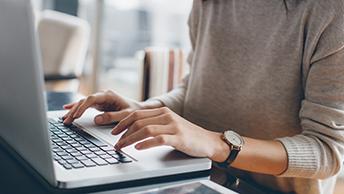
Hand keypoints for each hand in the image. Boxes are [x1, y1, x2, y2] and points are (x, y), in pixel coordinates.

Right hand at [62, 90, 140, 124]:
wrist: (139, 109)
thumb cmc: (134, 111)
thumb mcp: (125, 115)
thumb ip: (112, 117)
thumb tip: (96, 119)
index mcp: (109, 95)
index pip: (92, 99)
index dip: (83, 107)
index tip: (76, 115)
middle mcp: (103, 95)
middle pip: (84, 101)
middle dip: (74, 110)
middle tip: (67, 120)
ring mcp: (100, 99)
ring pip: (83, 103)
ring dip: (73, 110)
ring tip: (65, 119)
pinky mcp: (99, 104)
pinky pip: (85, 105)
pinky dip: (76, 107)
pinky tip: (67, 109)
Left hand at [113, 107, 229, 161]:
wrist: (207, 141)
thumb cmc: (187, 135)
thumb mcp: (169, 124)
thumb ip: (155, 123)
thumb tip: (133, 130)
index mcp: (163, 111)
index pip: (137, 114)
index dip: (122, 122)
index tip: (114, 131)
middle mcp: (167, 116)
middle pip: (138, 121)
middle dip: (123, 132)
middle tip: (116, 143)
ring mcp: (173, 126)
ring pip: (146, 129)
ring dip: (130, 139)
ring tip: (122, 146)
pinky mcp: (179, 138)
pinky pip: (159, 139)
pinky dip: (146, 143)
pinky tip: (138, 148)